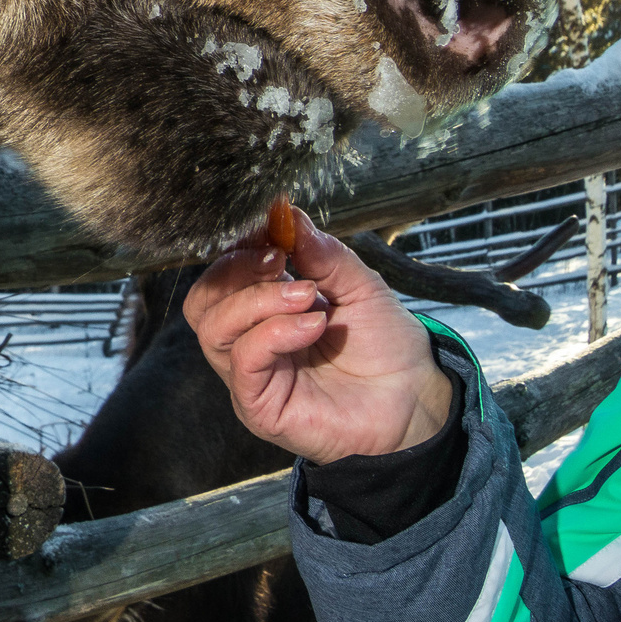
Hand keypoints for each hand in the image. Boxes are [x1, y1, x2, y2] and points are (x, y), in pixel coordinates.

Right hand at [182, 207, 453, 465]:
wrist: (418, 400)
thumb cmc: (385, 347)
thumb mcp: (358, 285)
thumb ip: (322, 254)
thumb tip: (288, 214)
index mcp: (263, 312)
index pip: (221, 277)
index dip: (237, 250)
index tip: (270, 229)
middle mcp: (249, 343)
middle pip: (203, 301)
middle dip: (234, 271)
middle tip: (280, 259)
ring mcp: (251, 376)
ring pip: (213, 328)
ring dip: (256, 301)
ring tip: (307, 296)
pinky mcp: (259, 407)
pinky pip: (244, 360)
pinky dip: (274, 333)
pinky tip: (313, 324)